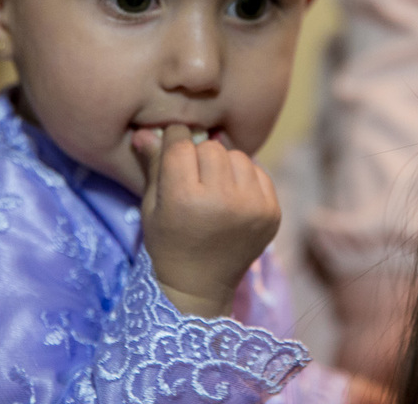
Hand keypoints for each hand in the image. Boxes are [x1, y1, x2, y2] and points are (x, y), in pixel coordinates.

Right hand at [133, 124, 279, 316]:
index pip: (181, 144)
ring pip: (237, 155)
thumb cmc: (168, 244)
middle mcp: (222, 201)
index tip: (172, 146)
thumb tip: (145, 130)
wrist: (200, 286)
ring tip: (213, 187)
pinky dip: (244, 178)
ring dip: (223, 165)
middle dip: (199, 156)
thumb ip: (153, 165)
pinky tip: (232, 197)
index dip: (174, 140)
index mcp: (185, 199)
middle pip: (211, 147)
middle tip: (193, 177)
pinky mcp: (272, 212)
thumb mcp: (151, 206)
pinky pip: (258, 171)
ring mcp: (252, 207)